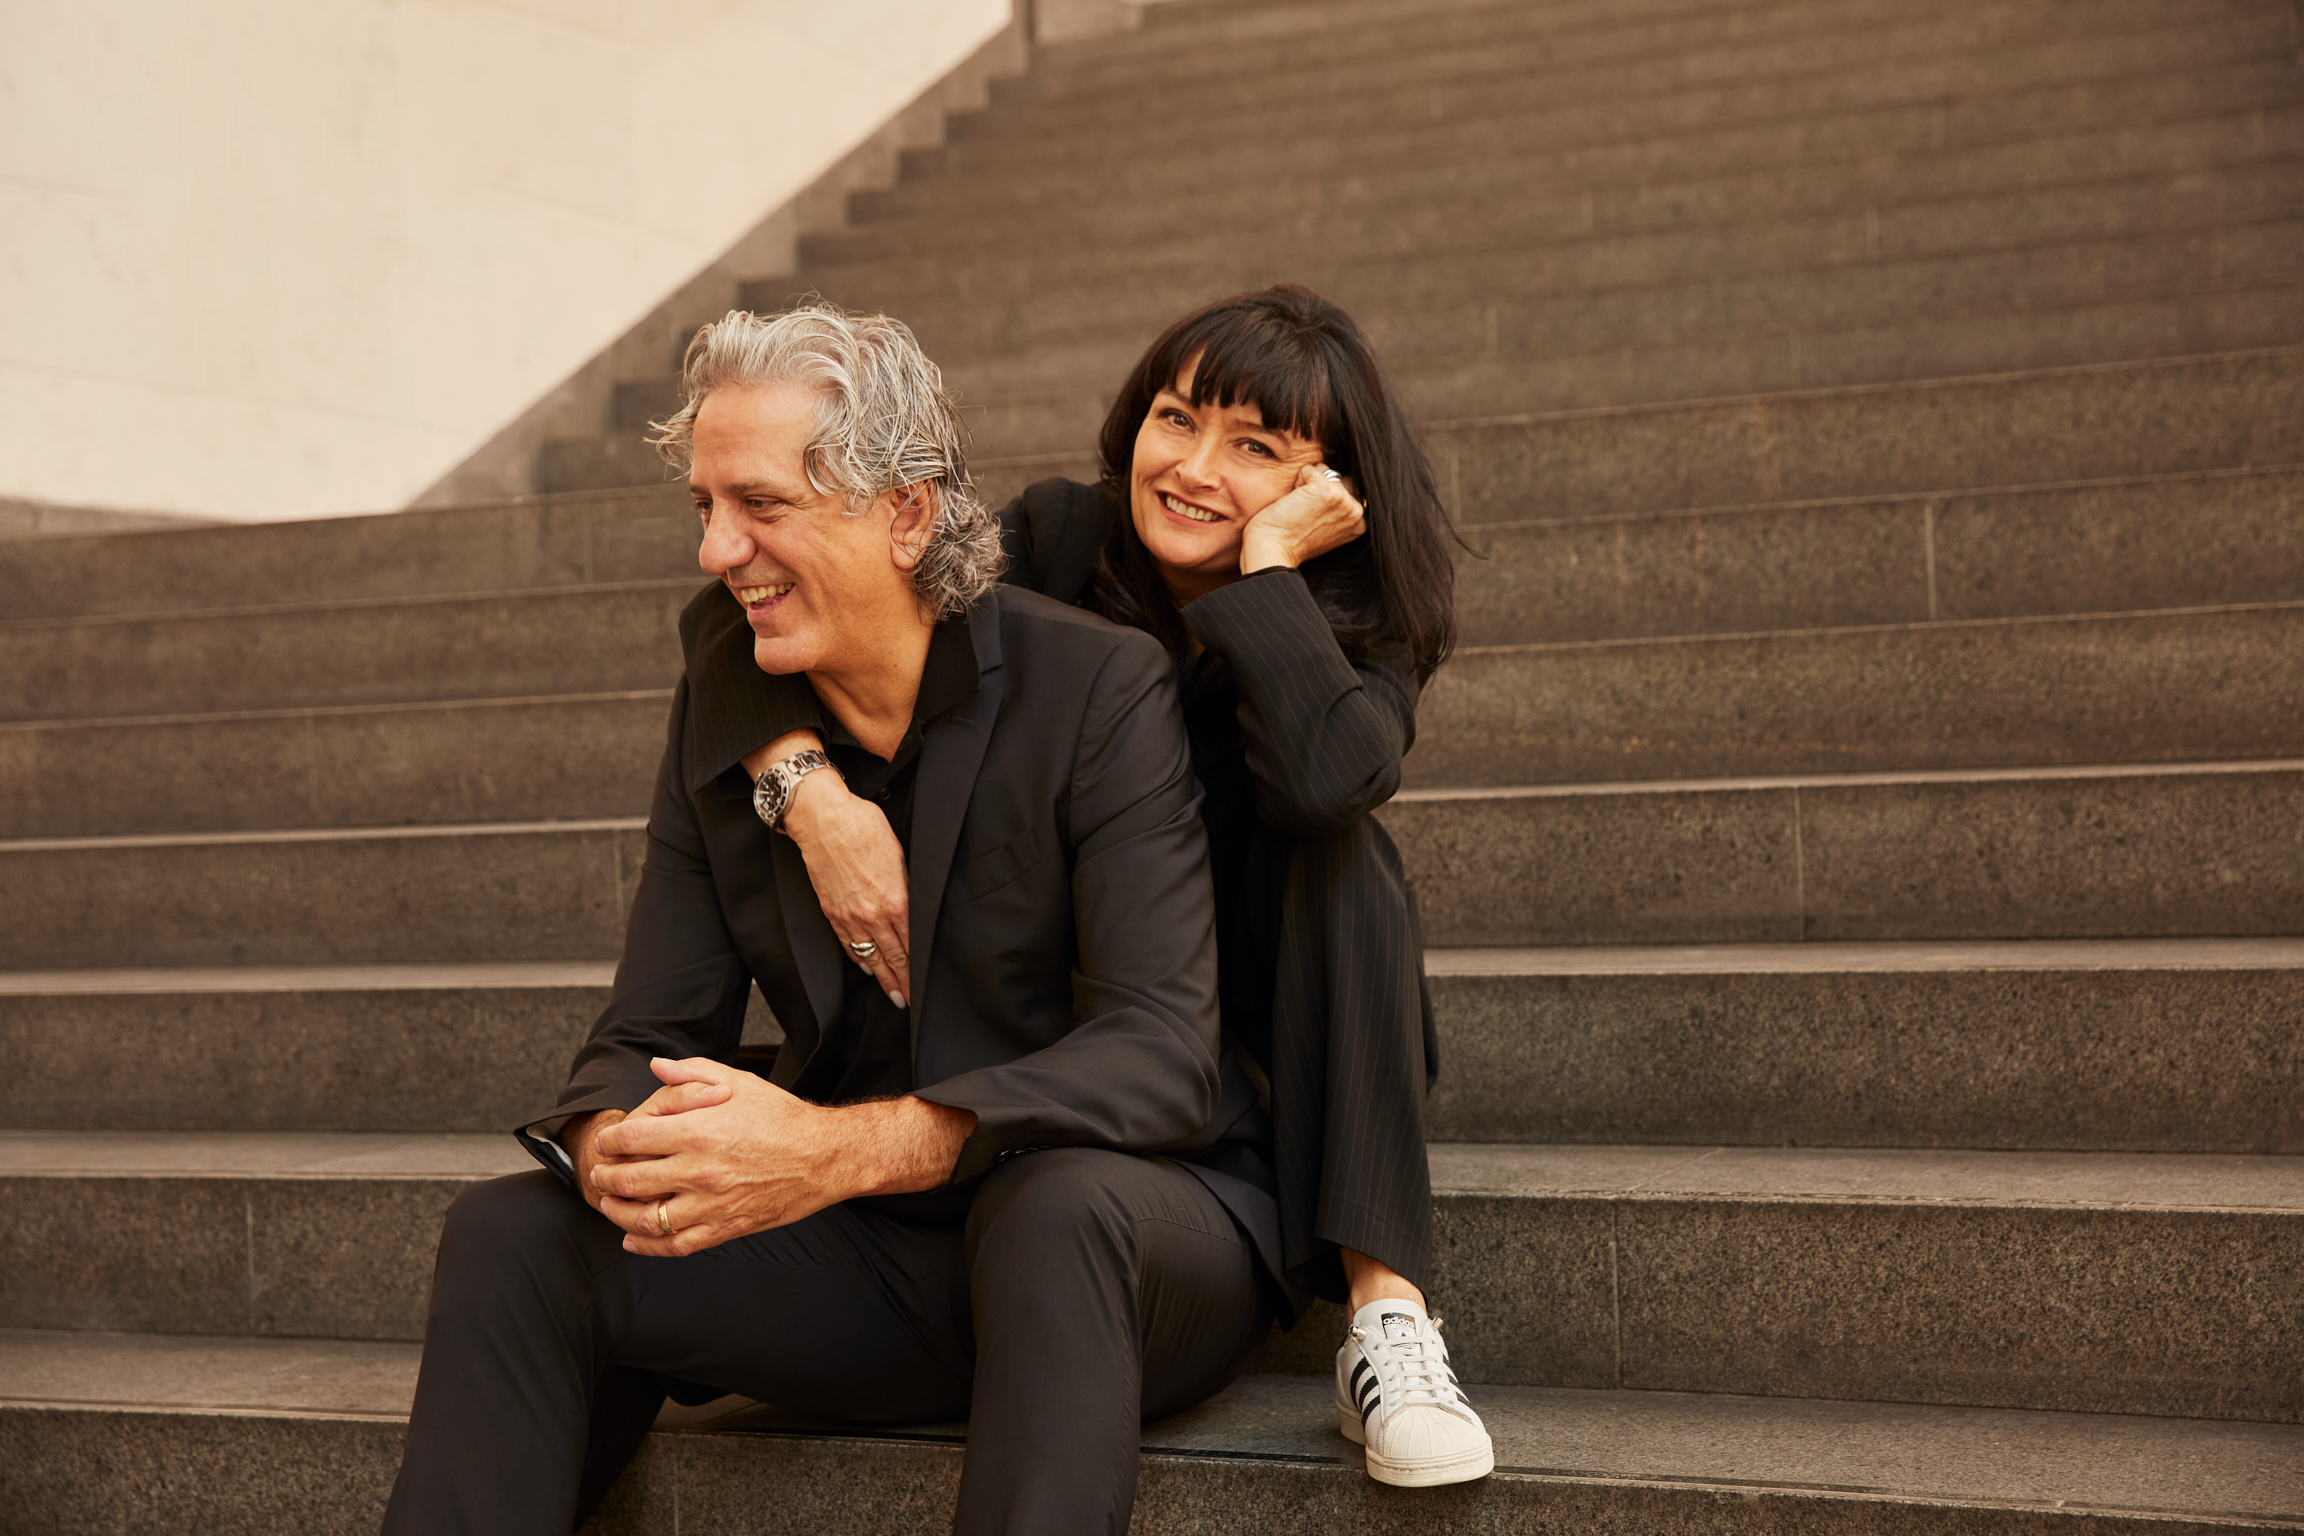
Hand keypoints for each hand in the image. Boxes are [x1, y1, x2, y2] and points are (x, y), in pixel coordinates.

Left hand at [586, 1058, 974, 1256]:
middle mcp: (698, 1170)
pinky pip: (674, 1245)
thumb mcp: (737, 1082)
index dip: (609, 1140)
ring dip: (618, 1213)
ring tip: (611, 1204)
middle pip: (628, 1180)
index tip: (606, 1141)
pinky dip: (647, 1245)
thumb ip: (691, 1074)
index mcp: (698, 1130)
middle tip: (601, 1173)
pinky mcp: (723, 1228)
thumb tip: (656, 1067)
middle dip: (605, 1177)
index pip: (630, 1139)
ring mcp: (710, 1204)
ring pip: (644, 1218)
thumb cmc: (781, 1117)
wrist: (823, 1157)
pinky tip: (634, 1238)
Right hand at [745, 732, 911, 1007]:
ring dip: (881, 977)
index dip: (917, 968)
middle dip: (901, 982)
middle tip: (909, 1000)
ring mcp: (849, 916)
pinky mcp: (831, 911)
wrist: (823, 819)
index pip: (911, 945)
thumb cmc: (863, 827)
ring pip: (868, 956)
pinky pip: (847, 943)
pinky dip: (858, 959)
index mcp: (895, 901)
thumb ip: (907, 887)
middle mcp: (871, 915)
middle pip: (892, 957)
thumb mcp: (899, 855)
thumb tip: (913, 908)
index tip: (923, 984)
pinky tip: (866, 967)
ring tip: (892, 994)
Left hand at [1239, 462, 1365, 574]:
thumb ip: (1337, 511)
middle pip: (1335, 478)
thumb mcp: (1325, 530)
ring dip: (1306, 484)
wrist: (1273, 550)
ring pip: (1322, 471)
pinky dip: (1296, 481)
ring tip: (1299, 509)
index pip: (1345, 489)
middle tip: (1304, 515)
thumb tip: (1337, 482)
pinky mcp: (1326, 489)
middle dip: (1317, 488)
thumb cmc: (1291, 543)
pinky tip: (1293, 503)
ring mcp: (1343, 499)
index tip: (1312, 520)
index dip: (1323, 499)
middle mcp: (1356, 511)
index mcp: (1359, 522)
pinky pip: (1308, 469)